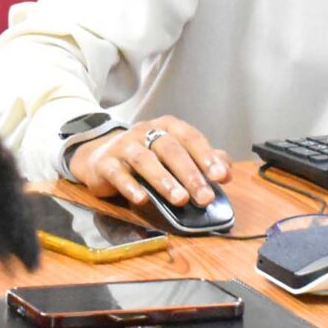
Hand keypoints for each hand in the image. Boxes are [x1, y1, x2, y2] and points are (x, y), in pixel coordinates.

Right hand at [65, 116, 229, 209]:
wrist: (99, 154)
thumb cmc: (145, 155)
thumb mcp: (173, 154)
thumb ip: (202, 160)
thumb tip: (227, 171)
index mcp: (166, 127)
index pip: (190, 137)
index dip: (206, 156)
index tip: (220, 176)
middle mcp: (145, 132)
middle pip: (170, 150)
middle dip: (190, 175)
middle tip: (204, 198)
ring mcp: (124, 146)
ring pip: (145, 160)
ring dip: (164, 181)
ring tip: (180, 200)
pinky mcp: (105, 163)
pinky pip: (118, 174)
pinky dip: (130, 187)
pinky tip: (142, 200)